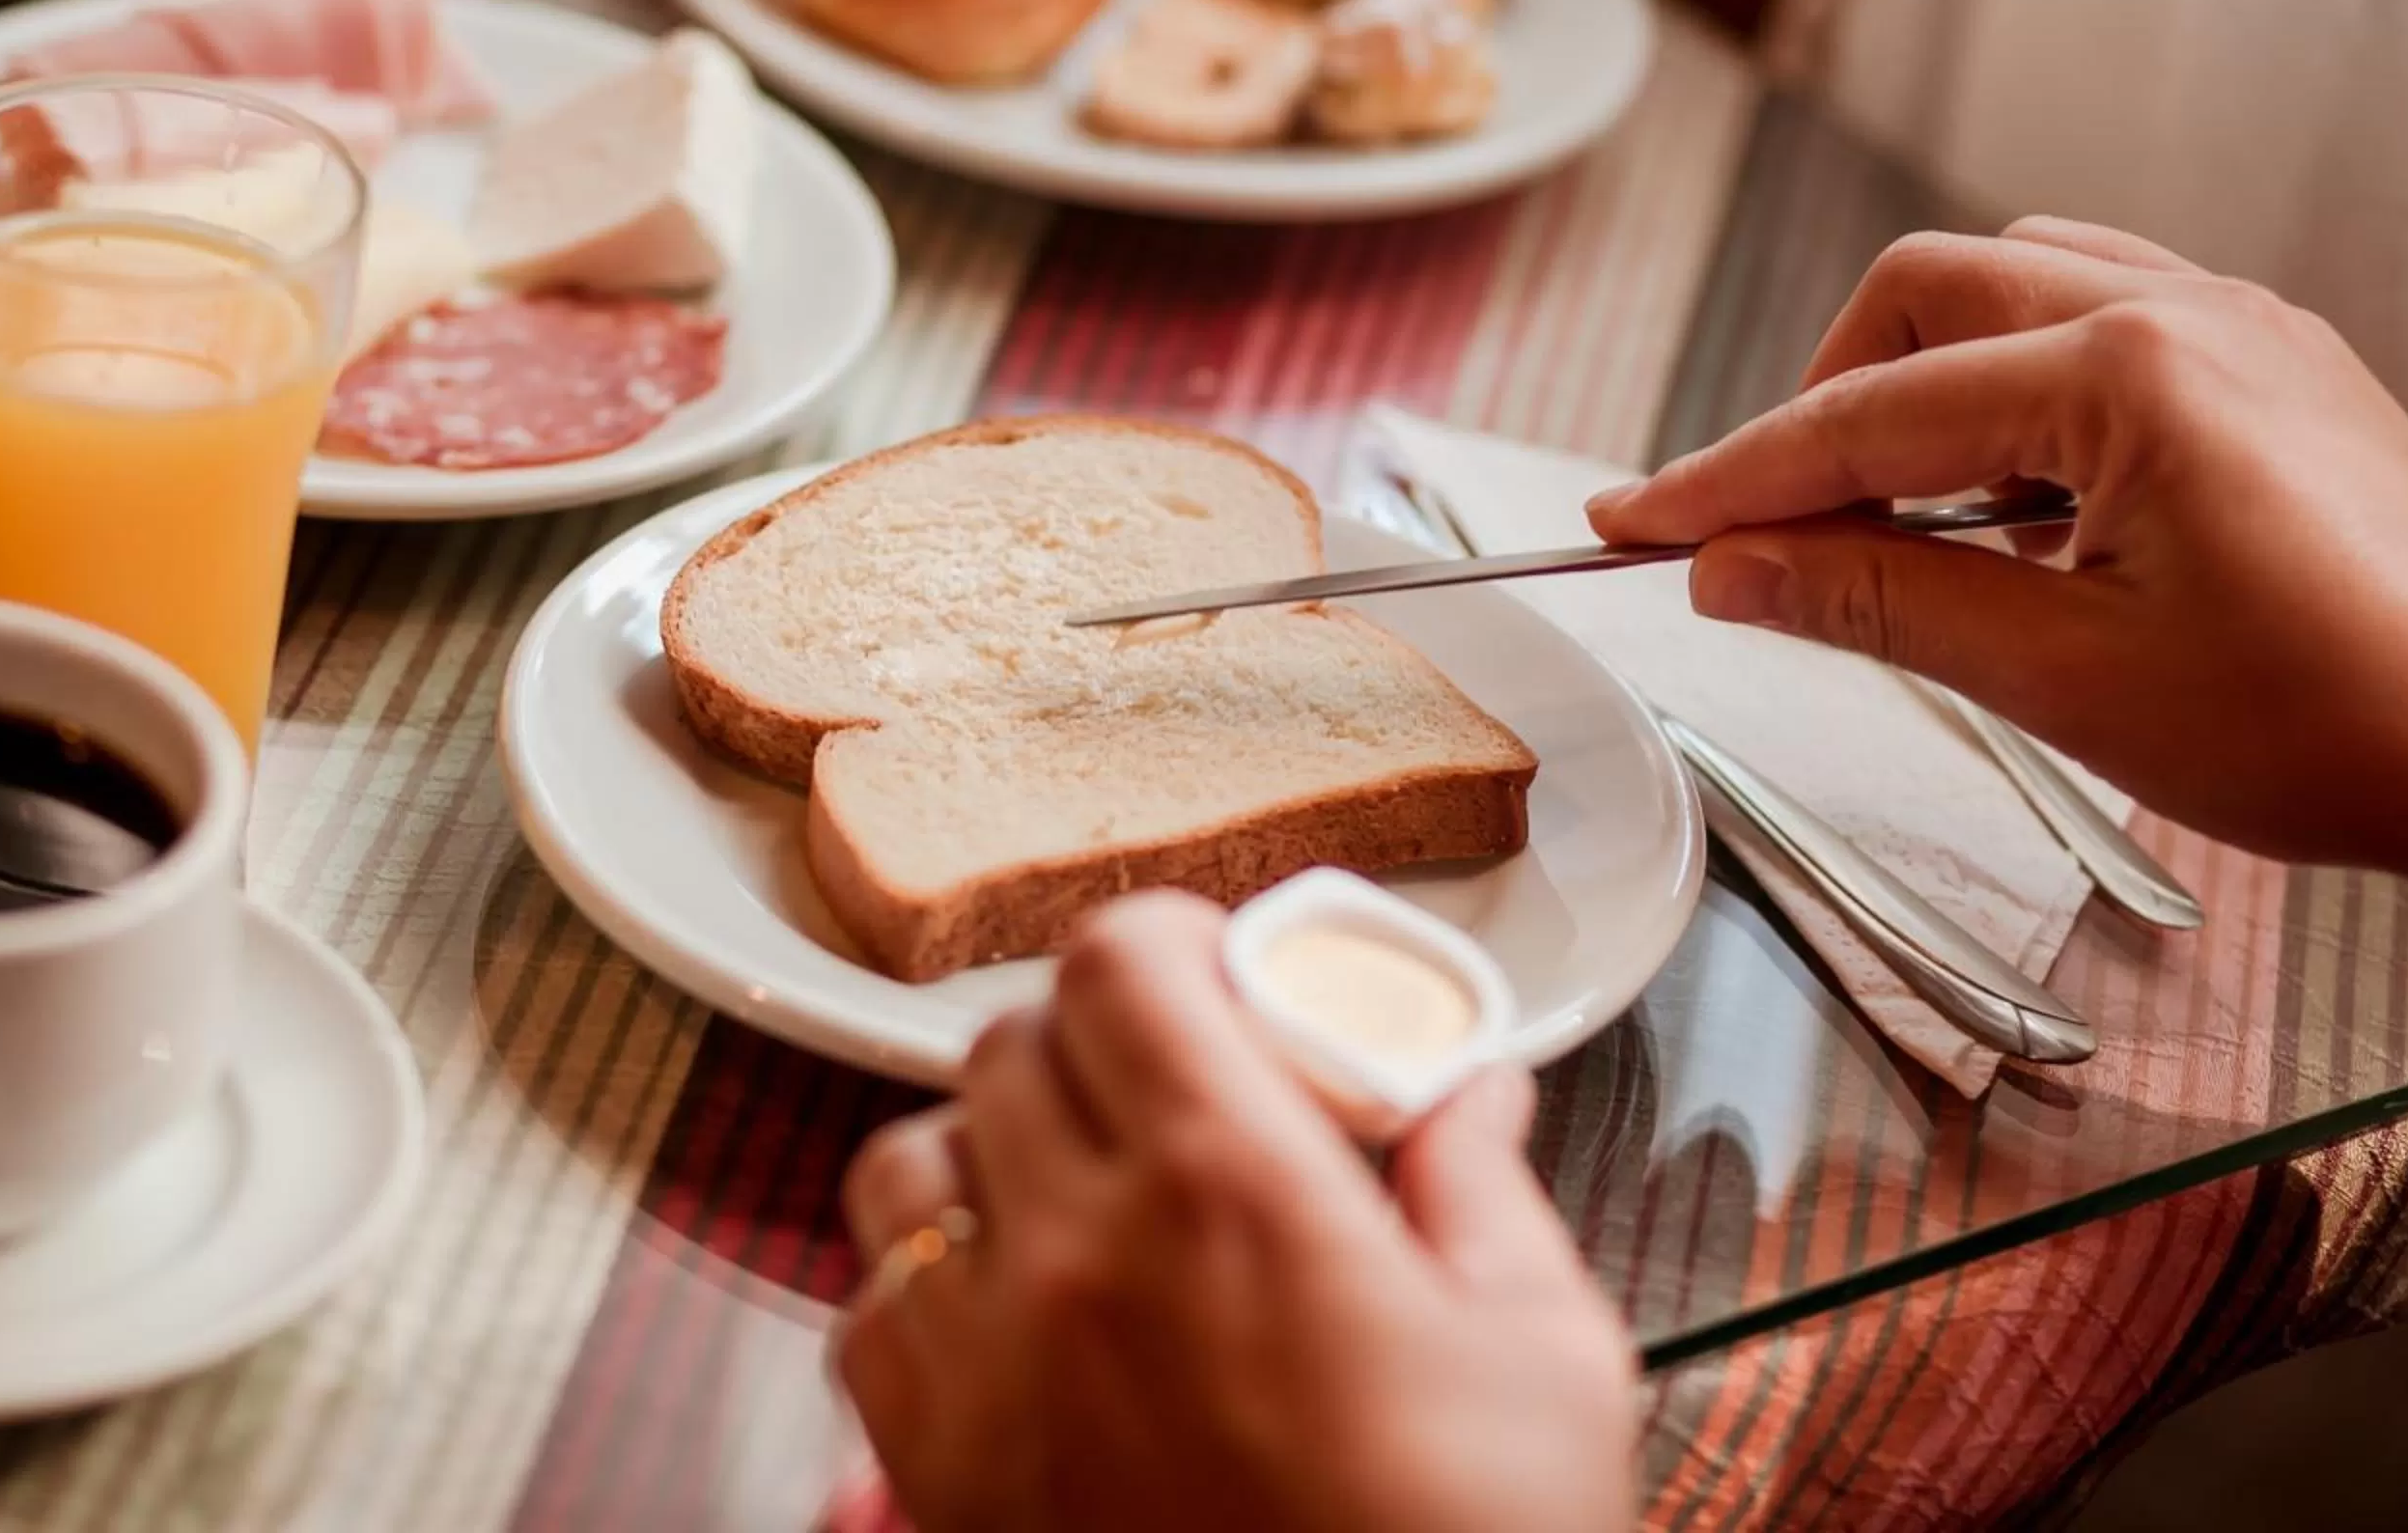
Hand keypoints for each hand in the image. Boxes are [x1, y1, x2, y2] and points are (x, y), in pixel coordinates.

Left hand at [834, 893, 1636, 1532]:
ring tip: (1073, 1190)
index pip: (1118, 959)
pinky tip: (1014, 1314)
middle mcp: (1083, 1252)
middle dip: (1097, 1041)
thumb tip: (1474, 1091)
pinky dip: (924, 1287)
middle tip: (1170, 1087)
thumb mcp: (1540, 1351)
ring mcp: (990, 1361)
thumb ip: (1483, 1185)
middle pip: (1014, 1041)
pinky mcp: (937, 1467)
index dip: (1164, 940)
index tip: (1210, 972)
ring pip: (911, 1160)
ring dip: (987, 1149)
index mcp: (1234, 1187)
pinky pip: (867, 1310)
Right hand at [1588, 218, 2407, 882]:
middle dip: (1822, 406)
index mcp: (2127, 375)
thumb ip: (1879, 601)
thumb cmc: (2341, 719)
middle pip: (1923, 296)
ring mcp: (2240, 328)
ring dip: (1920, 381)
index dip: (1729, 480)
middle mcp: (2185, 314)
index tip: (1635, 520)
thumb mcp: (2067, 679)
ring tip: (1892, 513)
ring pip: (2011, 286)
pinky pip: (2101, 317)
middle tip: (1764, 527)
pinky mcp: (2274, 366)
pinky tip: (2015, 503)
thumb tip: (1738, 568)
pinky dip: (2017, 389)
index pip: (1863, 418)